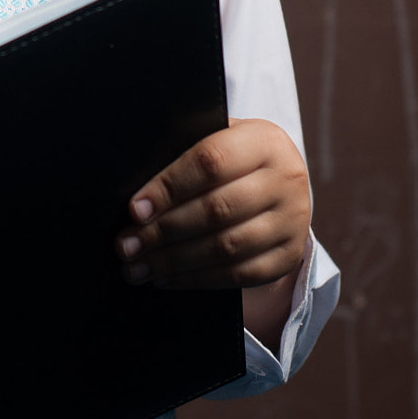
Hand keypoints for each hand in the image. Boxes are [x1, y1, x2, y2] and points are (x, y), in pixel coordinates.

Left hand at [115, 118, 309, 291]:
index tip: (134, 209)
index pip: (211, 162)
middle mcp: (286, 180)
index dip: (169, 187)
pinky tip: (166, 277)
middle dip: (164, 230)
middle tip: (126, 244)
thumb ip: (186, 154)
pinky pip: (239, 275)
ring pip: (226, 247)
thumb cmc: (234, 157)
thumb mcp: (220, 139)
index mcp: (264, 141)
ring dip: (174, 260)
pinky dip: (197, 279)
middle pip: (217, 209)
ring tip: (138, 266)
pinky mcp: (288, 256)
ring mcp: (292, 221)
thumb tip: (138, 195)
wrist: (283, 183)